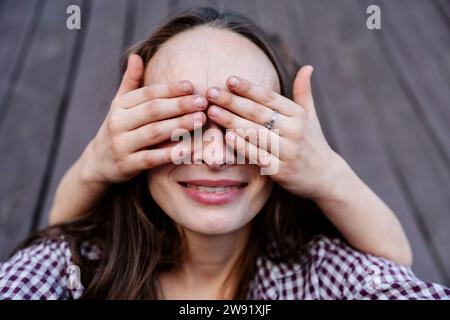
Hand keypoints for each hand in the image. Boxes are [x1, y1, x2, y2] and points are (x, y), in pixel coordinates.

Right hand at [81, 54, 206, 184]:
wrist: (97, 163)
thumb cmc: (118, 129)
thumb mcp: (119, 105)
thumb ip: (130, 82)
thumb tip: (136, 56)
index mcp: (120, 106)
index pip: (147, 94)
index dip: (170, 89)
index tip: (191, 86)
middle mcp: (118, 123)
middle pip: (153, 111)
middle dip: (179, 105)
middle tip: (202, 102)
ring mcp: (121, 145)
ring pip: (153, 132)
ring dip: (179, 125)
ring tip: (201, 119)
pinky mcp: (127, 165)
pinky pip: (151, 159)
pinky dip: (169, 154)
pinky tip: (188, 149)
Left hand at [205, 66, 347, 201]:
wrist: (325, 178)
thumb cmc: (313, 143)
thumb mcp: (311, 117)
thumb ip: (304, 92)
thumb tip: (307, 66)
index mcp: (299, 115)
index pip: (269, 98)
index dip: (248, 88)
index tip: (229, 79)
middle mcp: (294, 131)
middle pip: (258, 113)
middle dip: (232, 101)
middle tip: (211, 92)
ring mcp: (288, 152)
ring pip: (256, 133)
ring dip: (232, 121)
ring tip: (212, 111)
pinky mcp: (281, 171)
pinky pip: (258, 156)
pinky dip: (243, 146)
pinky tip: (227, 136)